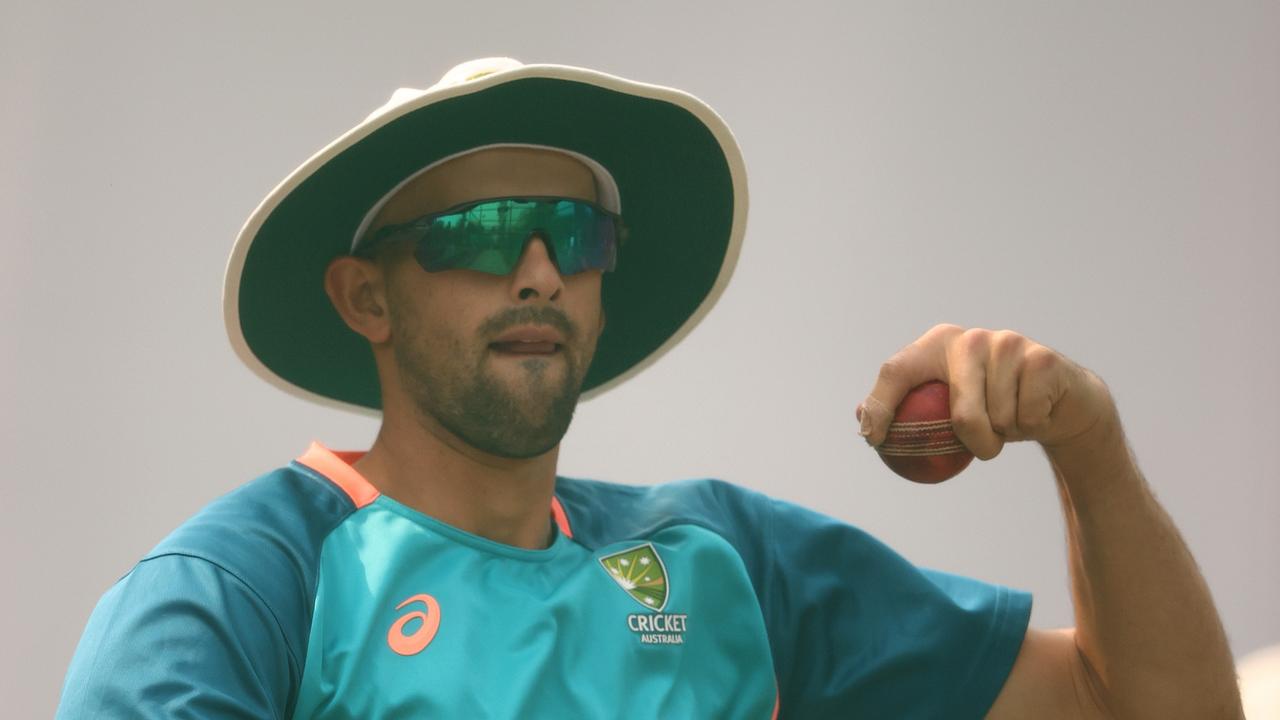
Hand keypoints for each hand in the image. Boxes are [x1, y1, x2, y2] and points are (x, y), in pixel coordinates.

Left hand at [856, 324, 1119, 461]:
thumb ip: (906, 409)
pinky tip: (1036, 410)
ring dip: (1006, 435)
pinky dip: (1033, 425)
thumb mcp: (946, 407)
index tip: (873, 441)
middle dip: (974, 442)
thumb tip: (863, 423)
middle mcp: (969, 338)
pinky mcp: (1042, 359)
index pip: (896, 371)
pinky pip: (1028, 417)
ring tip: (1011, 419)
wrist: (1057, 400)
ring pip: (997, 420)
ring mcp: (1007, 343)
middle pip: (959, 413)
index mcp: (937, 344)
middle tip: (983, 448)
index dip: (880, 405)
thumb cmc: (992, 407)